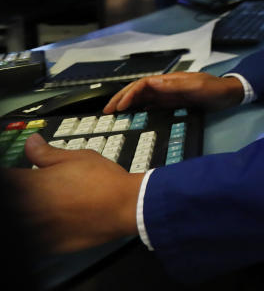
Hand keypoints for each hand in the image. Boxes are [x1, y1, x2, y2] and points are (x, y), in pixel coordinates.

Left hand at [7, 134, 142, 251]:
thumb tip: (31, 143)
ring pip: (19, 222)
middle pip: (11, 201)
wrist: (126, 206)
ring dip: (27, 214)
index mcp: (32, 183)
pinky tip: (47, 225)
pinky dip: (35, 232)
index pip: (6, 179)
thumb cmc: (105, 181)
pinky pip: (30, 242)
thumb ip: (47, 153)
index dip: (11, 176)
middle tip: (35, 192)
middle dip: (19, 195)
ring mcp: (36, 229)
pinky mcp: (47, 245)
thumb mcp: (78, 157)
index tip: (16, 176)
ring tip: (42, 209)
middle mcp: (29, 207)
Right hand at [104, 71, 243, 113]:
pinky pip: (152, 104)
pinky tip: (133, 116)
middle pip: (138, 89)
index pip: (143, 84)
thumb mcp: (197, 87)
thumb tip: (151, 82)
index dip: (129, 94)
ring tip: (114, 114)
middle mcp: (166, 85)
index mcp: (170, 80)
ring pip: (143, 97)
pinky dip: (140, 109)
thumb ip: (175, 85)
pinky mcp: (174, 102)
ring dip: (128, 103)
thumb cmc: (215, 89)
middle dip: (122, 98)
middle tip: (107, 111)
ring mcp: (169, 94)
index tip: (120, 107)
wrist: (230, 94)